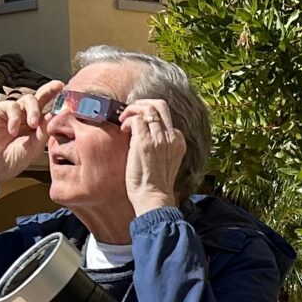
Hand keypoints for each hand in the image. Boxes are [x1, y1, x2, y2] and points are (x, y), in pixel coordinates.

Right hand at [0, 82, 59, 186]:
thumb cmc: (13, 159)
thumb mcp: (35, 145)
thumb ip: (45, 129)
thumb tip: (58, 114)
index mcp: (36, 125)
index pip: (49, 108)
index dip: (57, 99)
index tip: (66, 90)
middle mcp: (25, 116)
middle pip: (39, 97)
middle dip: (49, 90)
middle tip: (57, 87)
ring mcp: (13, 113)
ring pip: (28, 99)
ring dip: (33, 111)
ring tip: (32, 125)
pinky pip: (11, 106)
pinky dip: (14, 117)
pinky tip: (12, 131)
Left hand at [122, 98, 186, 213]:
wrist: (154, 199)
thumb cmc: (154, 185)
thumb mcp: (165, 161)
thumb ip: (160, 145)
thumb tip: (141, 131)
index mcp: (178, 141)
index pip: (166, 117)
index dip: (149, 115)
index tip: (138, 121)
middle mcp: (171, 137)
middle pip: (161, 105)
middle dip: (142, 103)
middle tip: (130, 111)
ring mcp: (159, 138)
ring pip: (147, 109)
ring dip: (131, 111)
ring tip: (123, 121)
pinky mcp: (145, 142)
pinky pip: (136, 119)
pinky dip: (127, 121)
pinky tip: (123, 130)